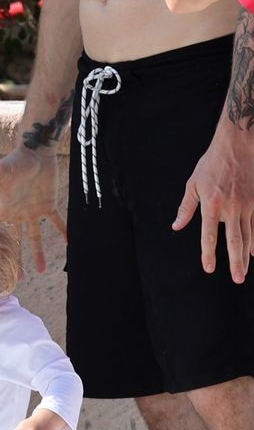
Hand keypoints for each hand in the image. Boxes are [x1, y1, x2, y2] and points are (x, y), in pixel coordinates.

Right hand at [0, 148, 65, 273]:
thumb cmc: (13, 164)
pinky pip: (56, 222)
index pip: (1, 235)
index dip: (0, 248)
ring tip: (40, 271)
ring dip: (37, 253)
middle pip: (14, 241)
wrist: (34, 152)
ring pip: (34, 237)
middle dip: (16, 259)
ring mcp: (31, 211)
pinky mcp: (46, 205)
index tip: (1, 264)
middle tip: (19, 278)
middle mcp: (14, 215)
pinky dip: (63, 232)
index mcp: (1, 211)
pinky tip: (70, 243)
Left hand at [173, 128, 253, 282]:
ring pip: (247, 236)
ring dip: (246, 256)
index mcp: (210, 205)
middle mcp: (229, 208)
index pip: (208, 236)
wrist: (235, 147)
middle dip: (236, 263)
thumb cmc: (210, 165)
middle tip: (237, 280)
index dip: (208, 254)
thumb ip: (185, 208)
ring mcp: (245, 205)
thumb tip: (176, 226)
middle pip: (233, 241)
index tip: (209, 268)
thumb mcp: (192, 184)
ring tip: (245, 272)